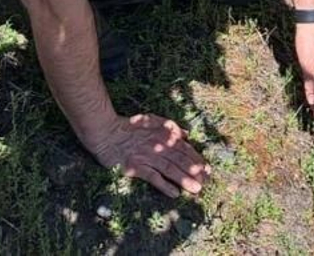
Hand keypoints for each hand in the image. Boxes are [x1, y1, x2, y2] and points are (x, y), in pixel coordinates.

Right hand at [90, 113, 209, 197]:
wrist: (105, 131)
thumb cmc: (128, 126)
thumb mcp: (151, 119)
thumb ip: (170, 126)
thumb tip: (186, 134)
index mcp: (163, 134)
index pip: (184, 148)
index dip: (196, 159)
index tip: (207, 169)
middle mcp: (157, 145)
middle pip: (179, 160)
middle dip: (194, 171)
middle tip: (207, 182)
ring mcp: (146, 156)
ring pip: (169, 169)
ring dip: (184, 179)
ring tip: (196, 189)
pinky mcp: (135, 167)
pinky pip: (152, 177)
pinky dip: (164, 185)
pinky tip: (174, 194)